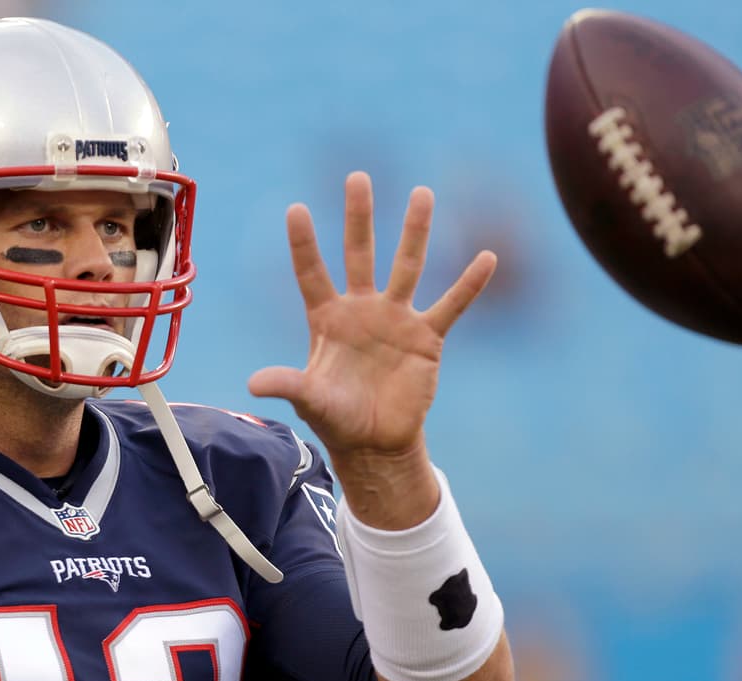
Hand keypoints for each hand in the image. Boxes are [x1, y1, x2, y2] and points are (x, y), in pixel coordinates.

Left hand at [248, 171, 495, 462]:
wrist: (375, 442)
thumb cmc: (337, 418)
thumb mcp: (310, 400)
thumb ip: (287, 385)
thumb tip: (254, 383)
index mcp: (328, 319)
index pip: (312, 274)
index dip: (304, 243)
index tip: (295, 208)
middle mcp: (362, 309)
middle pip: (360, 253)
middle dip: (359, 216)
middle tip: (357, 177)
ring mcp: (396, 319)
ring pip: (408, 266)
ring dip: (415, 231)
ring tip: (422, 193)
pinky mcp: (426, 337)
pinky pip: (451, 305)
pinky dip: (469, 284)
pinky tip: (487, 257)